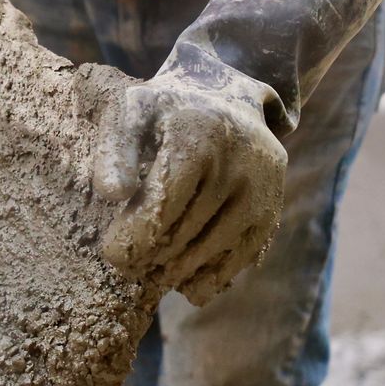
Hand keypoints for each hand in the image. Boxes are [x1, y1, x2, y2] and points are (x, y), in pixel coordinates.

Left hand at [91, 67, 290, 305]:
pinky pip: (241, 255)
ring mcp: (260, 188)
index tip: (113, 255)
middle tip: (129, 267)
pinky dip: (212, 277)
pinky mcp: (271, 209)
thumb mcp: (134, 112)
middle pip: (185, 231)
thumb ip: (115, 148)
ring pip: (212, 248)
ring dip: (178, 270)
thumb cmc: (167, 113)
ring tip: (154, 274)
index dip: (136, 236)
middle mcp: (237, 160)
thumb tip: (113, 193)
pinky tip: (189, 285)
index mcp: (198, 133)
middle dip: (152, 256)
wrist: (226, 100)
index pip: (164, 202)